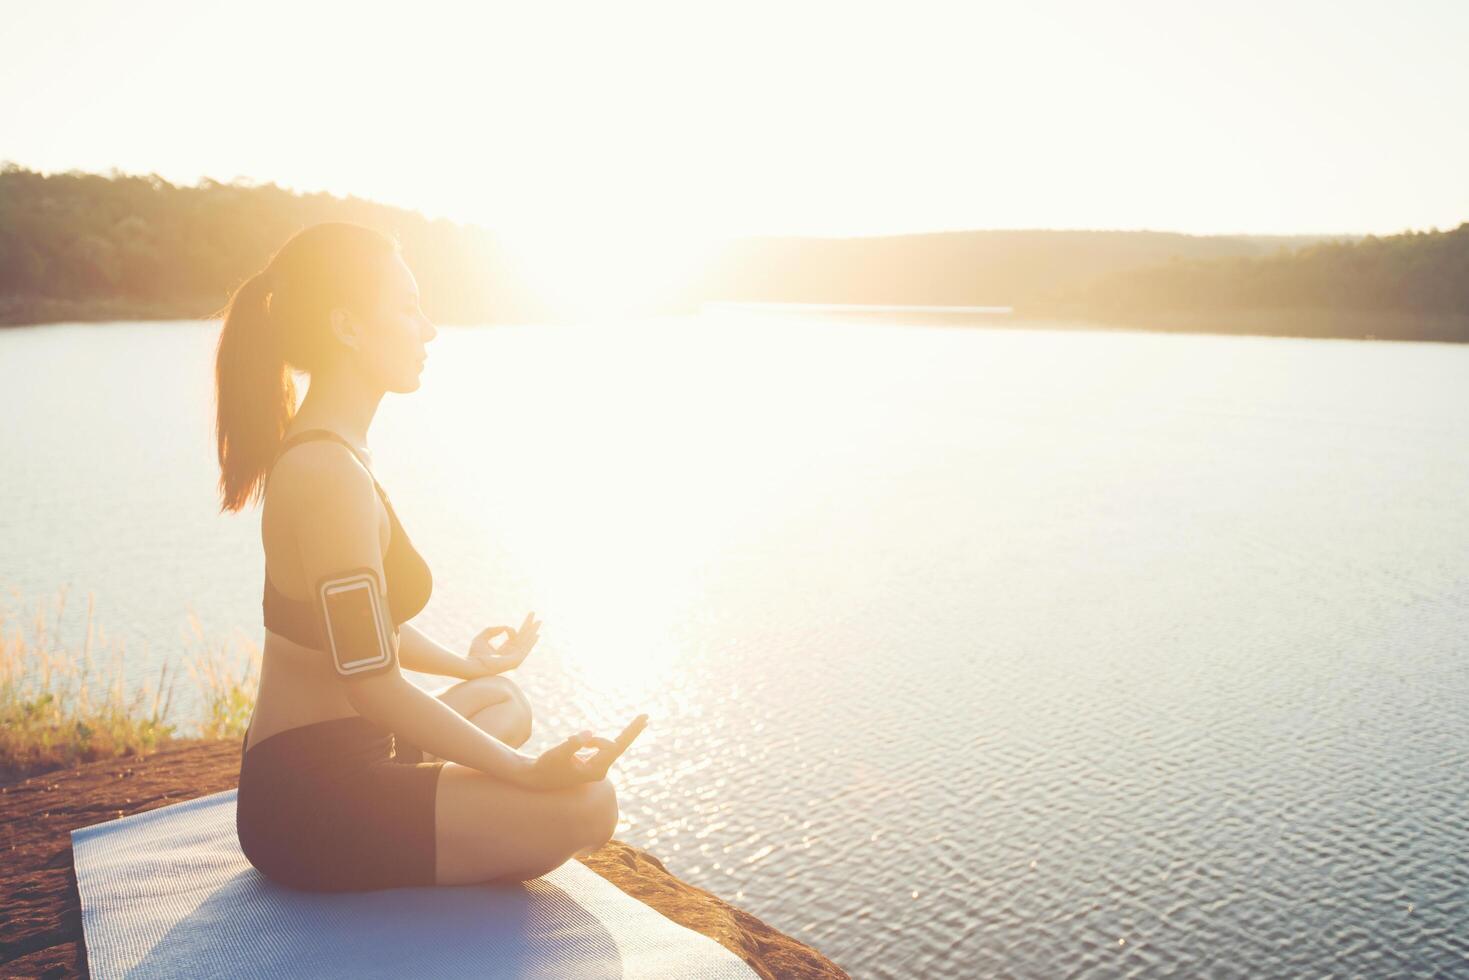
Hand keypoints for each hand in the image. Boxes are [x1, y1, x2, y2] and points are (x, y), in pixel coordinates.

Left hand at [467, 611, 539, 675]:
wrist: (472, 665)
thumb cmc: (474, 654)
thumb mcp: (483, 636)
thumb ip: (494, 630)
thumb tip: (506, 626)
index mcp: (504, 650)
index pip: (516, 637)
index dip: (520, 627)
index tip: (512, 623)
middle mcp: (511, 654)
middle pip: (523, 639)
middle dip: (530, 628)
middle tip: (538, 619)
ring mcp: (514, 658)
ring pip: (526, 642)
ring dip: (533, 632)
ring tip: (539, 622)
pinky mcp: (515, 661)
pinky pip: (525, 649)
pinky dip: (531, 642)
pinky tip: (536, 634)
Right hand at [516, 714, 648, 791]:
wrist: (536, 778)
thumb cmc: (546, 766)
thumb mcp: (557, 754)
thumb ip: (573, 744)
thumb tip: (588, 733)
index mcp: (596, 770)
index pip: (617, 747)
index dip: (630, 732)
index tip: (644, 719)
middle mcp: (600, 770)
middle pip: (619, 746)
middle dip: (631, 731)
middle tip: (647, 716)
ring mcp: (597, 766)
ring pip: (603, 744)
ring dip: (592, 739)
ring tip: (571, 740)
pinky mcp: (592, 762)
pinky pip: (599, 746)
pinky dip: (592, 741)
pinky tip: (575, 741)